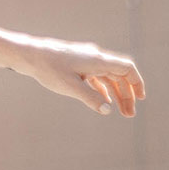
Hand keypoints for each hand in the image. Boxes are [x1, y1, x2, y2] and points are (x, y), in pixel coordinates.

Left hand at [11, 36, 145, 115]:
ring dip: (115, 93)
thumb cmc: (48, 69)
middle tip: (129, 114)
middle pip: (119, 75)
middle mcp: (94, 57)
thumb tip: (107, 110)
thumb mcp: (70, 87)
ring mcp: (85, 60)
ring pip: (107, 77)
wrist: (28, 54)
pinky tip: (103, 101)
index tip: (140, 99)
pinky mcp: (75, 63)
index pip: (126, 68)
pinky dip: (102, 89)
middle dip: (126, 94)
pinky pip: (95, 76)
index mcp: (98, 60)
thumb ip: (90, 98)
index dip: (136, 83)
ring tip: (119, 111)